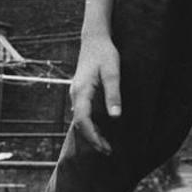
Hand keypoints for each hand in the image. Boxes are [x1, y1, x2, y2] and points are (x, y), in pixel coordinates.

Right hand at [69, 33, 121, 154]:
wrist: (95, 39)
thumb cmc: (105, 54)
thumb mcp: (113, 72)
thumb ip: (114, 94)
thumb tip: (115, 118)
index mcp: (81, 91)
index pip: (83, 120)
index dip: (93, 136)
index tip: (104, 147)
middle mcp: (75, 94)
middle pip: (80, 123)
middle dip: (93, 139)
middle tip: (108, 151)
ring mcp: (76, 94)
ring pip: (80, 119)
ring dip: (92, 133)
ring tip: (106, 145)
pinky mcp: (80, 92)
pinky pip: (83, 113)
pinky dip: (91, 124)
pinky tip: (101, 129)